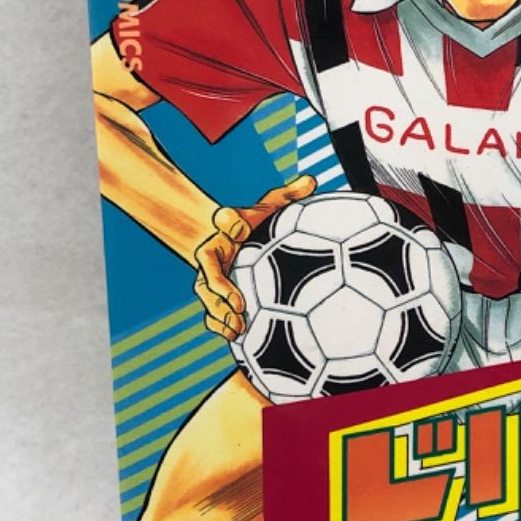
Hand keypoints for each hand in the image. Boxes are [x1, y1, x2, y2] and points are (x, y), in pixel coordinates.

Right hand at [194, 174, 315, 339]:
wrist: (235, 239)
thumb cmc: (259, 224)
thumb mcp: (273, 207)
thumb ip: (290, 197)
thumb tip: (312, 181)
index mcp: (229, 227)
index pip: (224, 219)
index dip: (230, 222)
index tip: (241, 229)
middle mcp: (215, 252)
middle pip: (208, 268)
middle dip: (220, 286)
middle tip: (239, 302)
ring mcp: (211, 276)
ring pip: (207, 296)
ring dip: (220, 314)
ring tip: (238, 329)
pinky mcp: (213, 296)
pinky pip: (210, 313)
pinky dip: (220, 326)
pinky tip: (237, 339)